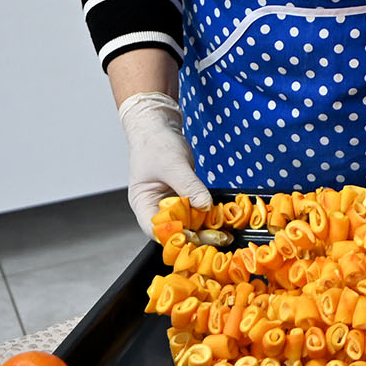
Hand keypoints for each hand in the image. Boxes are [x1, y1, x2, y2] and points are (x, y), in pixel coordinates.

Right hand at [118, 91, 211, 237]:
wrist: (159, 127)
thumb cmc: (155, 143)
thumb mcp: (173, 164)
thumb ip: (189, 186)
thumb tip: (205, 206)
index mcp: (142, 203)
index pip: (156, 230)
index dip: (175, 237)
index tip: (195, 237)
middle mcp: (155, 207)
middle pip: (174, 231)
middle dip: (196, 236)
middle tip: (218, 238)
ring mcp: (170, 203)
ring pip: (187, 223)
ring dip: (204, 228)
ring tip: (223, 234)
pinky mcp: (183, 196)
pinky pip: (195, 211)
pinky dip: (207, 216)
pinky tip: (221, 219)